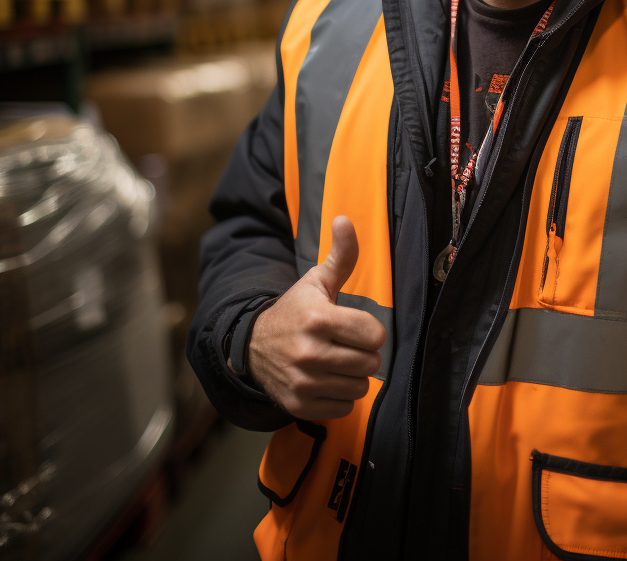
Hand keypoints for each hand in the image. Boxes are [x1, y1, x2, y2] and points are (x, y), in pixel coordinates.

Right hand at [248, 215, 386, 420]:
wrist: (252, 346)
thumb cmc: (295, 310)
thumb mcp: (316, 281)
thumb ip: (340, 254)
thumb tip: (344, 219)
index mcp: (318, 318)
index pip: (374, 334)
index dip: (369, 330)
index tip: (355, 326)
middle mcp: (310, 353)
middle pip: (371, 362)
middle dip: (364, 353)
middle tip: (347, 344)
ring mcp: (303, 382)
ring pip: (360, 386)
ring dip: (354, 375)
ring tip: (337, 361)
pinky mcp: (299, 406)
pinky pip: (344, 407)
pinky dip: (340, 395)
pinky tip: (327, 379)